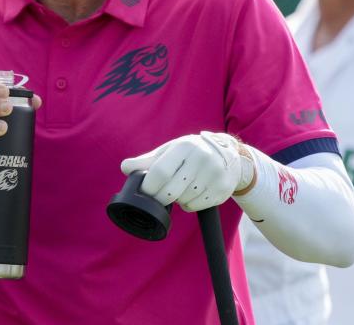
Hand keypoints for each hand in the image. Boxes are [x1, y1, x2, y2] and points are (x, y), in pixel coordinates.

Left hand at [120, 131, 254, 211]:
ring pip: (184, 200)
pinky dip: (188, 205)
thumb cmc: (190, 153)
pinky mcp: (222, 190)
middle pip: (171, 190)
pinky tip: (190, 195)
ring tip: (178, 190)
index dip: (149, 186)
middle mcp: (202, 159)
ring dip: (176, 201)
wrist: (229, 155)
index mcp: (185, 147)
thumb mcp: (170, 151)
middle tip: (158, 196)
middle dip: (160, 198)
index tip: (145, 191)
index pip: (160, 171)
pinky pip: (196, 206)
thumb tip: (125, 167)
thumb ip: (147, 161)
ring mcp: (214, 175)